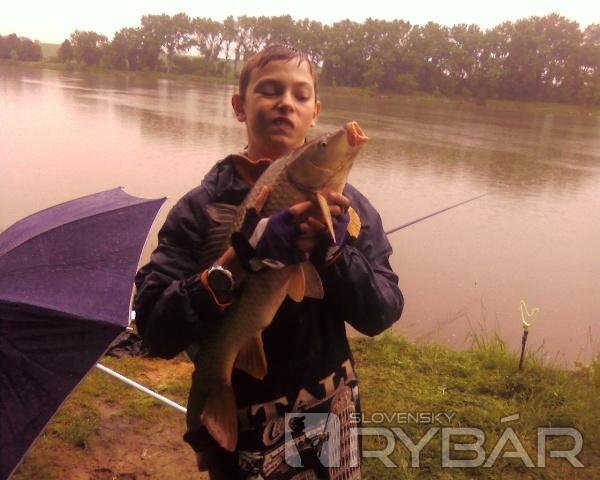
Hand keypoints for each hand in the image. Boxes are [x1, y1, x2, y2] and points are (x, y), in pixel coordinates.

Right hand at [231, 190, 349, 270]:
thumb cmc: (249, 232)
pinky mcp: (287, 257)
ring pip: (307, 240)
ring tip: (327, 232)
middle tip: (330, 216)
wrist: (246, 254)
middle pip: (305, 226)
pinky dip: (309, 251)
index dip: (305, 206)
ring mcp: (286, 246)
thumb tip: (266, 188)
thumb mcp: (252, 214)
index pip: (294, 211)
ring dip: (317, 236)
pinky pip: (302, 254)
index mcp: (276, 221)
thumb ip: (260, 201)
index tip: (315, 201)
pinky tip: (316, 247)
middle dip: (319, 221)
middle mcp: (283, 233)